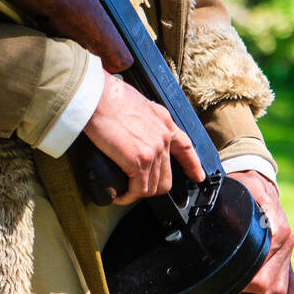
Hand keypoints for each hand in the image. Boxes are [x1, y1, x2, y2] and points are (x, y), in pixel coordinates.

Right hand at [82, 73, 204, 204]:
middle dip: (152, 187)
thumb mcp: (136, 103)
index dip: (192, 165)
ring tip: (124, 192)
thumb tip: (132, 133)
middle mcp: (163, 136)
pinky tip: (120, 196)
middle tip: (136, 188)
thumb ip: (142, 120)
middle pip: (166, 177)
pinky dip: (128, 197)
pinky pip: (138, 190)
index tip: (197, 176)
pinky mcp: (139, 161)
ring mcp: (154, 150)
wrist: (96, 96)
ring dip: (137, 193)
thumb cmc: (107, 96)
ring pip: (152, 187)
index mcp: (163, 120)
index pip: (185, 147)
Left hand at [230, 171, 293, 293]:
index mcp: (277, 231)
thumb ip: (235, 205)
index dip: (243, 282)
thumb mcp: (239, 190)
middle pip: (271, 285)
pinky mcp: (287, 259)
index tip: (228, 280)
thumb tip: (227, 220)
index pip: (261, 271)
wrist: (259, 181)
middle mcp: (286, 243)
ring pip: (281, 290)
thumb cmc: (245, 186)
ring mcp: (288, 253)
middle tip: (229, 289)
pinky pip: (292, 286)